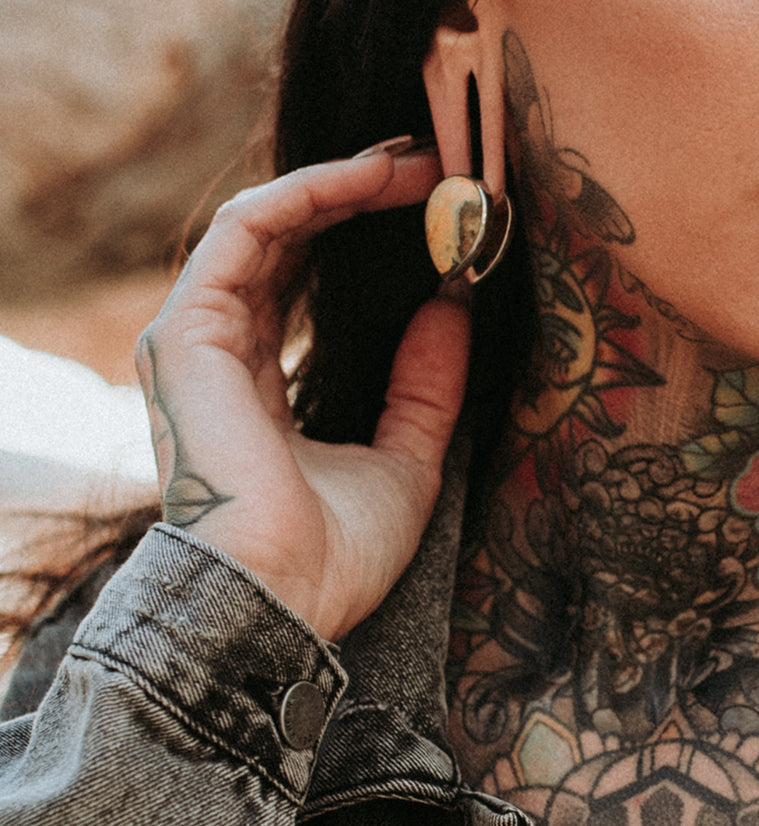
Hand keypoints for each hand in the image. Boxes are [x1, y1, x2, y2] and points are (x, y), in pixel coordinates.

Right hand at [135, 148, 469, 640]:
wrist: (282, 603)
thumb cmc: (336, 554)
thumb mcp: (406, 458)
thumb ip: (426, 387)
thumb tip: (451, 310)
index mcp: (258, 386)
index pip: (299, 286)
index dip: (358, 240)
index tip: (429, 214)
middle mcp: (219, 354)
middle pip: (286, 246)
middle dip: (357, 201)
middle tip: (431, 172)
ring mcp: (195, 340)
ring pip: (263, 225)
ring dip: (339, 185)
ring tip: (415, 164)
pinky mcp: (185, 333)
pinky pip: (243, 234)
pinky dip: (305, 196)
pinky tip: (369, 180)